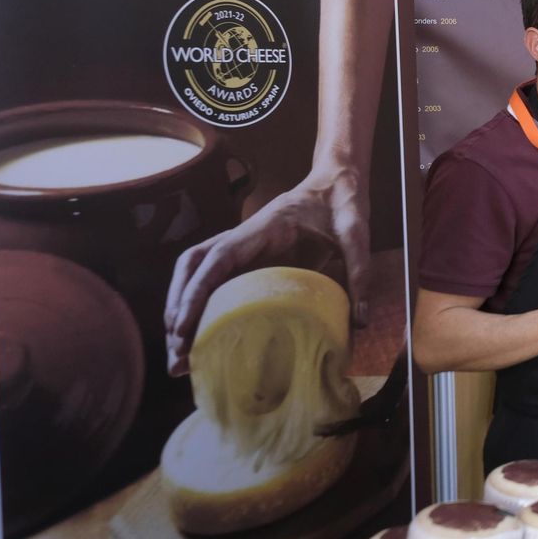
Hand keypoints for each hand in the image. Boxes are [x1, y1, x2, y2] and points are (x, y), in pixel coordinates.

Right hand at [164, 166, 369, 375]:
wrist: (336, 183)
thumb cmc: (342, 205)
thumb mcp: (356, 234)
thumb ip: (359, 272)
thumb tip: (359, 323)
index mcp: (262, 228)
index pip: (216, 258)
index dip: (195, 293)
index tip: (183, 327)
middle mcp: (241, 237)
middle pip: (191, 268)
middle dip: (177, 309)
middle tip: (177, 354)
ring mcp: (240, 247)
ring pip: (193, 273)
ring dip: (179, 309)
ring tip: (179, 353)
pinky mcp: (246, 258)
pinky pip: (211, 280)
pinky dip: (198, 306)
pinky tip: (200, 337)